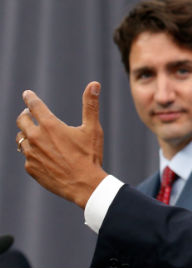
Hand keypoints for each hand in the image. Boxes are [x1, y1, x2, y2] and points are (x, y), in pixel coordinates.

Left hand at [16, 82, 107, 208]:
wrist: (84, 185)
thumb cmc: (90, 155)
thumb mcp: (92, 129)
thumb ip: (90, 105)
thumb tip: (94, 84)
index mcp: (50, 125)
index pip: (34, 105)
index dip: (30, 98)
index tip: (27, 94)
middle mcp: (36, 137)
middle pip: (21, 120)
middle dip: (25, 115)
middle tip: (31, 115)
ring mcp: (31, 154)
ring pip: (20, 139)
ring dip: (26, 134)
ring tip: (36, 136)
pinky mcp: (30, 168)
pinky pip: (27, 157)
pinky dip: (32, 153)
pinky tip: (43, 156)